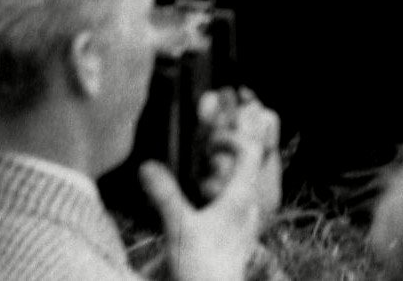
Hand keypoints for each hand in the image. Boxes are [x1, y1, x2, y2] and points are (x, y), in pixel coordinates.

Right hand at [139, 91, 278, 280]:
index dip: (233, 136)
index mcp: (242, 195)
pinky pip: (244, 199)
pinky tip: (212, 195)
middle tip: (215, 141)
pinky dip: (231, 187)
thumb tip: (147, 166)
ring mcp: (249, 220)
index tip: (209, 142)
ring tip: (211, 164)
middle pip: (255, 161)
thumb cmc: (201, 265)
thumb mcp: (179, 227)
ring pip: (250, 181)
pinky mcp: (242, 234)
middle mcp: (251, 204)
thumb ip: (165, 194)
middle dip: (237, 145)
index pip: (251, 148)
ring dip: (234, 166)